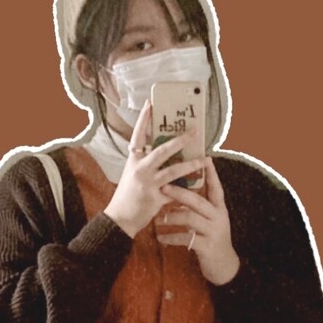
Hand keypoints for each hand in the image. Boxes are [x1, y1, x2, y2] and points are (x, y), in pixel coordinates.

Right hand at [103, 100, 206, 238]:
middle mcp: (140, 169)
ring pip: (173, 171)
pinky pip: (175, 191)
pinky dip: (186, 188)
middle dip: (180, 140)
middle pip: (162, 150)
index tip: (151, 104)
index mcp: (133, 161)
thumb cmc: (126, 196)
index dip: (144, 119)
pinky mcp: (155, 199)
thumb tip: (164, 151)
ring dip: (190, 164)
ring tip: (203, 159)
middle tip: (194, 131)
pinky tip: (197, 183)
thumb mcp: (132, 174)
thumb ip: (146, 162)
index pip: (137, 135)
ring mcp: (148, 184)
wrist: (119, 219)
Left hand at [155, 156, 240, 285]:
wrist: (224, 266)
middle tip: (163, 187)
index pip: (216, 187)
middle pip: (198, 201)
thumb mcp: (210, 221)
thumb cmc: (212, 240)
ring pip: (190, 219)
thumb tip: (181, 191)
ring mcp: (213, 232)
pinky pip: (185, 239)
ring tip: (158, 218)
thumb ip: (199, 208)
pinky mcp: (206, 247)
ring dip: (172, 217)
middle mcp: (218, 217)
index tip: (204, 158)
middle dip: (180, 193)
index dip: (211, 173)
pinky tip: (160, 237)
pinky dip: (171, 237)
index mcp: (219, 209)